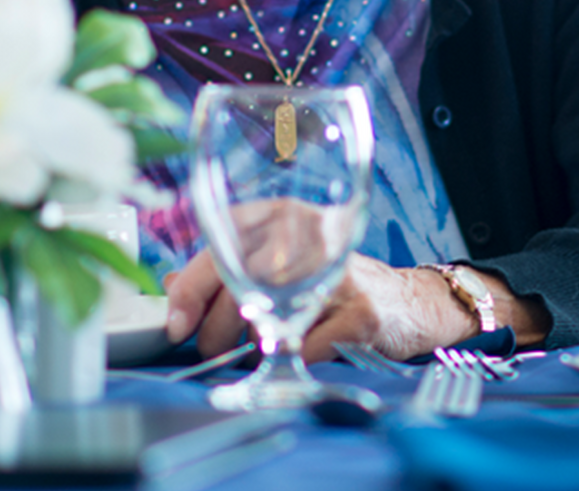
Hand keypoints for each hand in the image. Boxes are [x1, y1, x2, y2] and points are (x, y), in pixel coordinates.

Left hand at [163, 250, 474, 361]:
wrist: (409, 301)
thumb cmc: (333, 283)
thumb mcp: (280, 262)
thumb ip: (228, 270)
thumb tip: (170, 287)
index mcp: (279, 217)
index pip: (218, 249)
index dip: (188, 291)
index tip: (175, 325)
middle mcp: (307, 235)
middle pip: (237, 290)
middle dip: (216, 332)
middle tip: (218, 349)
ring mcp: (337, 273)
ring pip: (266, 323)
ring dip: (252, 349)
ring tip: (260, 349)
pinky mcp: (362, 312)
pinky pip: (304, 350)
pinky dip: (293, 360)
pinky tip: (302, 351)